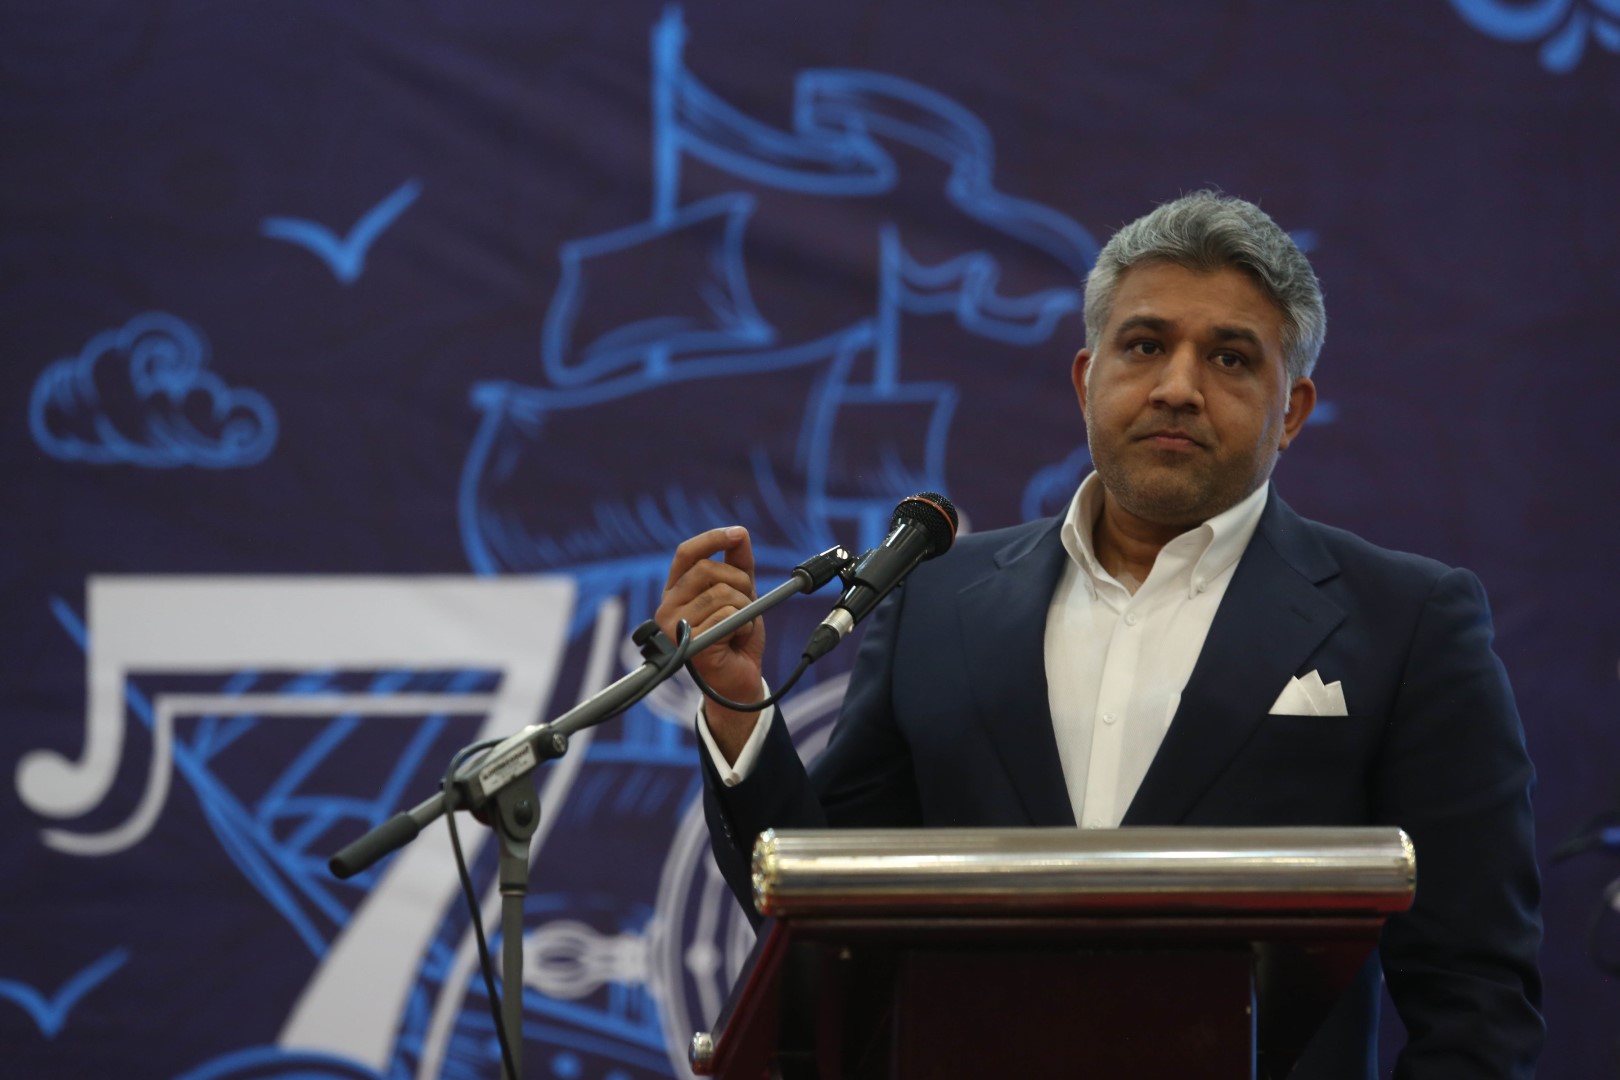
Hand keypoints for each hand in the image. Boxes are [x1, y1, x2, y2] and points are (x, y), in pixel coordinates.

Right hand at [656, 526, 765, 761]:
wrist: (740, 679)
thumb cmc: (736, 638)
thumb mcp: (741, 594)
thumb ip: (739, 565)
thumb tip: (740, 534)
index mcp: (677, 590)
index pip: (687, 553)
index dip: (712, 538)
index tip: (739, 533)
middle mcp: (668, 606)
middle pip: (707, 570)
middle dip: (738, 582)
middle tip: (746, 601)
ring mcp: (674, 627)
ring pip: (720, 594)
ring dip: (744, 609)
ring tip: (740, 628)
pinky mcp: (689, 645)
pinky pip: (725, 618)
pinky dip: (743, 627)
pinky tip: (736, 641)